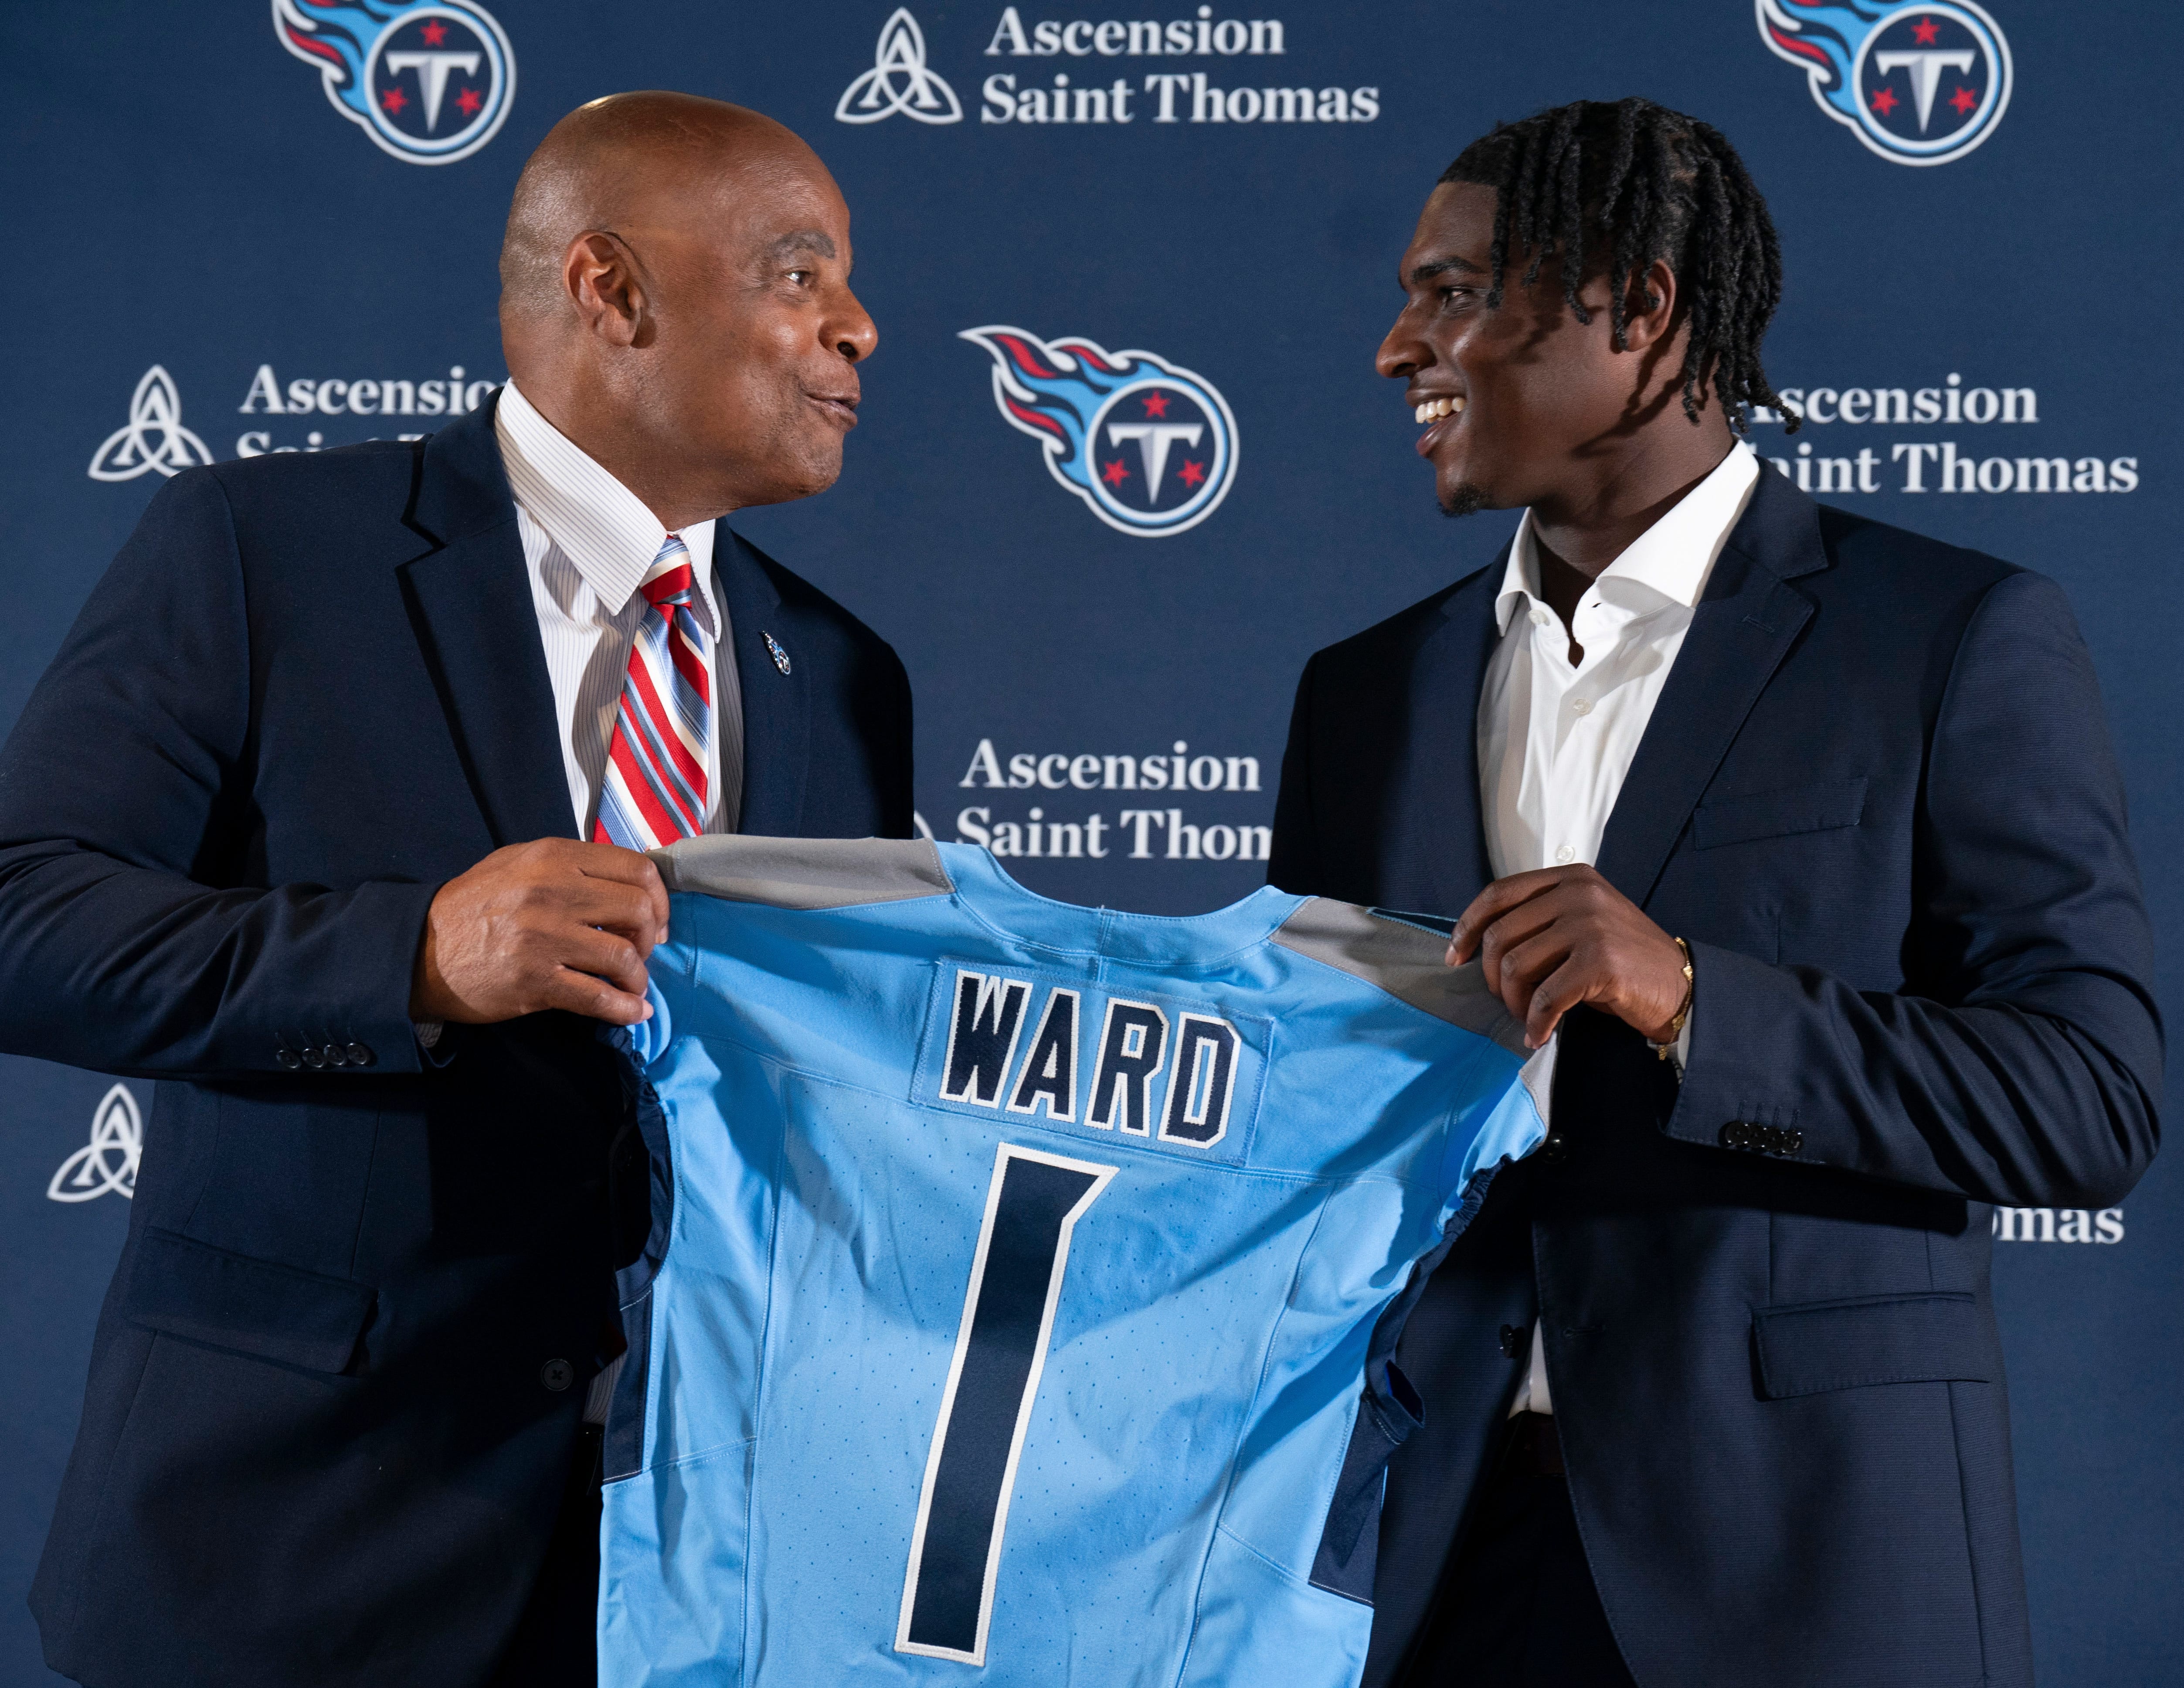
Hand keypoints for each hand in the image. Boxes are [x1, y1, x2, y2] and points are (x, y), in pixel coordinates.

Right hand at [410, 839, 669, 1026]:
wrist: (419, 950)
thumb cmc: (474, 906)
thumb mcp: (518, 864)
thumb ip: (572, 866)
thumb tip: (629, 885)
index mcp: (553, 857)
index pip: (636, 869)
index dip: (658, 898)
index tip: (653, 920)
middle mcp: (551, 891)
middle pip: (637, 911)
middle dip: (649, 938)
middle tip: (640, 952)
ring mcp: (543, 937)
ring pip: (623, 957)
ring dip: (638, 978)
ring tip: (631, 984)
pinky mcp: (534, 981)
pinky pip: (598, 998)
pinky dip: (624, 1008)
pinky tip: (633, 1012)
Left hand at [1447, 864, 1688, 1048]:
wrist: (1681, 986)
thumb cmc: (1623, 962)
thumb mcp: (1580, 923)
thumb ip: (1539, 920)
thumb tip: (1478, 946)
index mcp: (1570, 878)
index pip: (1498, 894)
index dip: (1468, 927)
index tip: (1456, 957)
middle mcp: (1579, 893)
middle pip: (1501, 935)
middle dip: (1494, 977)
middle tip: (1508, 1001)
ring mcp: (1591, 924)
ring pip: (1517, 966)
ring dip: (1515, 1003)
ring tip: (1528, 1017)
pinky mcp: (1601, 961)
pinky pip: (1545, 998)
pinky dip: (1536, 1023)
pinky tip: (1540, 1035)